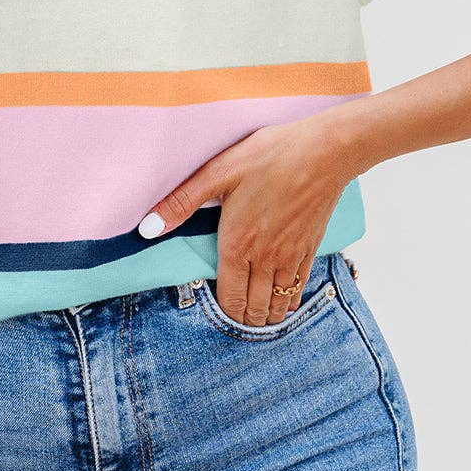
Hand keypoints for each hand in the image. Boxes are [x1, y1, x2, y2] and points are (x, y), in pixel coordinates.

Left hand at [136, 118, 357, 325]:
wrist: (324, 152)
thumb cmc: (269, 157)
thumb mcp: (217, 172)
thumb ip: (181, 203)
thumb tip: (146, 229)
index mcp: (238, 244)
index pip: (229, 298)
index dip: (223, 312)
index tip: (218, 313)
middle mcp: (264, 258)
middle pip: (254, 308)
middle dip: (244, 318)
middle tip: (236, 318)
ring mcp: (291, 256)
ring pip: (278, 304)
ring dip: (266, 315)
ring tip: (257, 317)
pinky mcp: (311, 248)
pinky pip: (298, 289)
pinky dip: (289, 302)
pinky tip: (285, 302)